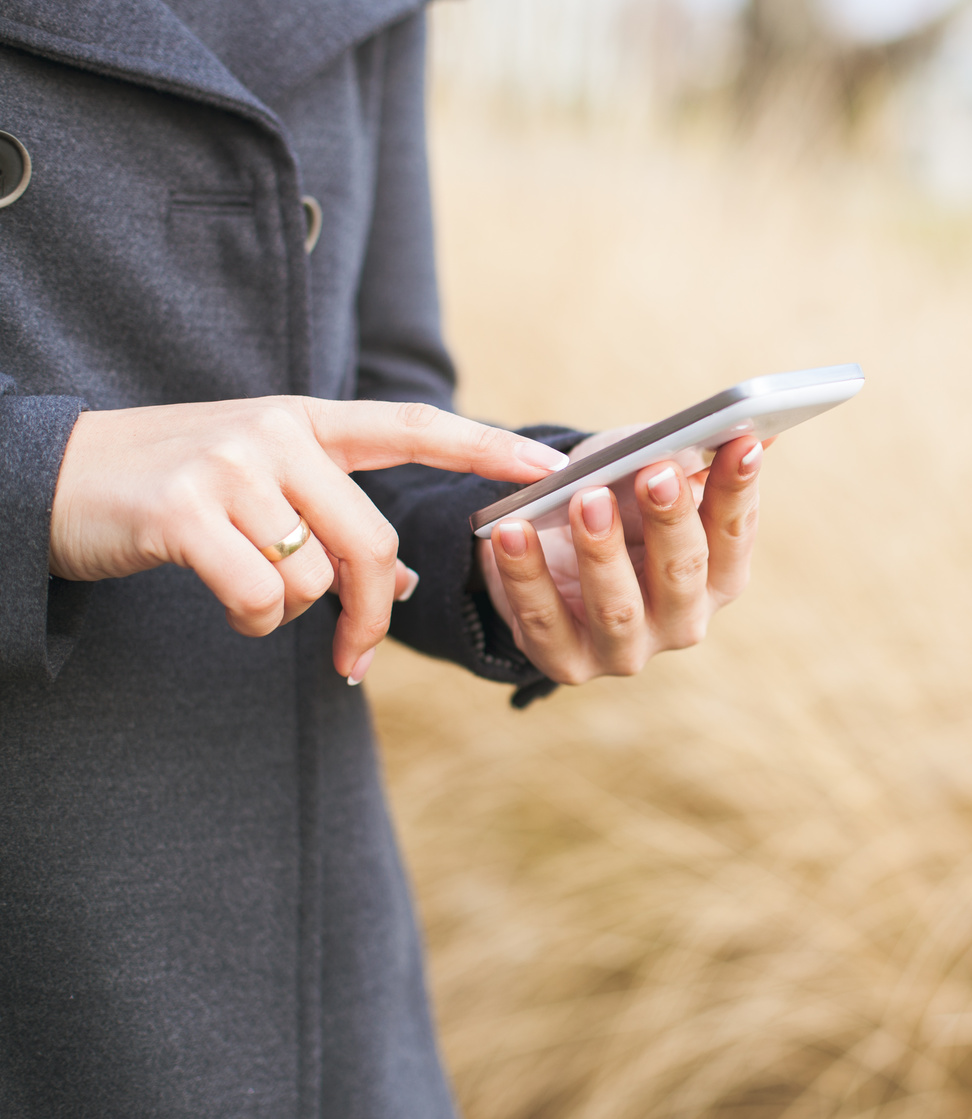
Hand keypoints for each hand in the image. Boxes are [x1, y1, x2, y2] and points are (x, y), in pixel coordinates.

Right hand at [50, 396, 567, 679]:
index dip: (485, 448)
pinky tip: (223, 603)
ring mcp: (231, 465)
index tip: (546, 467)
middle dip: (372, 615)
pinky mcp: (184, 510)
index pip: (413, 427)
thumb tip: (408, 578)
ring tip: (245, 591)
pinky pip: (261, 599)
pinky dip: (251, 624)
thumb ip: (333, 517)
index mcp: (306, 421)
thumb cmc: (172, 489)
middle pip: (372, 543)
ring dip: (290, 615)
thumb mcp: (262, 487)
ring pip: (315, 578)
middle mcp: (276, 432)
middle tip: (354, 656)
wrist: (49, 477)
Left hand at [477, 432, 764, 683]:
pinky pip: (542, 620)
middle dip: (670, 521)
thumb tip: (757, 432)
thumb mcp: (651, 476)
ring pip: (617, 607)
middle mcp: (681, 622)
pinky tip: (511, 530)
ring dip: (601, 551)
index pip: (734, 535)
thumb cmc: (617, 510)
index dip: (737, 490)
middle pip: (683, 574)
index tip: (739, 443)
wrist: (550, 560)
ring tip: (586, 497)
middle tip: (656, 472)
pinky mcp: (566, 662)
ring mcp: (625, 650)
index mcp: (716, 579)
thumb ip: (694, 457)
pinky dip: (524, 574)